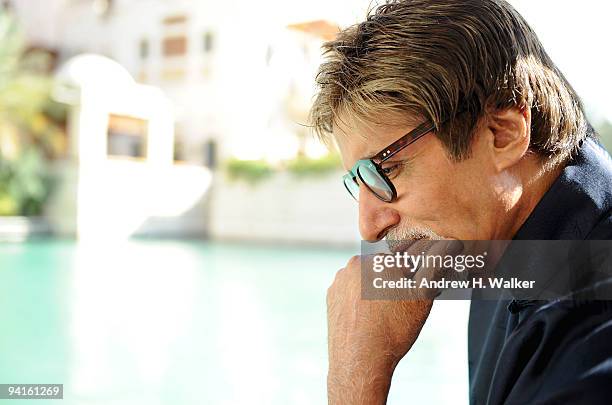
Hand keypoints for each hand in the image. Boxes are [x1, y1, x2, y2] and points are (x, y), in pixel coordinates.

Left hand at [326, 255, 432, 403]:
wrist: (360, 360)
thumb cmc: (394, 330)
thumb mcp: (422, 299)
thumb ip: (433, 268)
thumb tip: (448, 248)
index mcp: (380, 260)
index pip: (401, 264)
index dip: (409, 281)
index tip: (409, 298)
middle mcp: (356, 263)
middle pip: (380, 270)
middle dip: (389, 284)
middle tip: (394, 310)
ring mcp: (340, 279)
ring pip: (363, 281)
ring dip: (371, 292)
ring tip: (379, 317)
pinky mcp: (331, 295)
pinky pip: (349, 292)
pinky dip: (357, 302)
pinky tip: (364, 319)